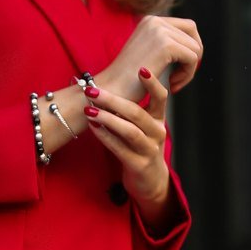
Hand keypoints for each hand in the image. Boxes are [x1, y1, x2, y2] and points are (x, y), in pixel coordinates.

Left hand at [82, 67, 170, 205]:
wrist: (150, 181)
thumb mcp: (143, 126)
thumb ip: (131, 109)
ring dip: (107, 118)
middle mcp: (158, 133)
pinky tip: (92, 128)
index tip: (141, 68)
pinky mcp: (138, 165)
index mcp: (159, 119)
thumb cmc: (140, 147)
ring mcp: (149, 150)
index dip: (153, 83)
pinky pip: (120, 149)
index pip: (161, 97)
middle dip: (113, 100)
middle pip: (137, 113)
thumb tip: (108, 85)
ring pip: (129, 131)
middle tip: (93, 90)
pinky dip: (105, 137)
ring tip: (89, 110)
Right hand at [97, 13, 202, 99]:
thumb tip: (196, 47)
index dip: (189, 48)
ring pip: (195, 48)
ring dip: (189, 70)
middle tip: (180, 77)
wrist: (111, 92)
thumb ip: (166, 46)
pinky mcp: (166, 46)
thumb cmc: (127, 82)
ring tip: (173, 84)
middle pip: (193, 33)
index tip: (178, 69)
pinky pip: (193, 59)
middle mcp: (155, 21)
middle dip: (193, 56)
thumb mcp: (148, 55)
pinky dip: (187, 75)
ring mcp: (160, 31)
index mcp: (150, 21)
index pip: (186, 27)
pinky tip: (172, 86)